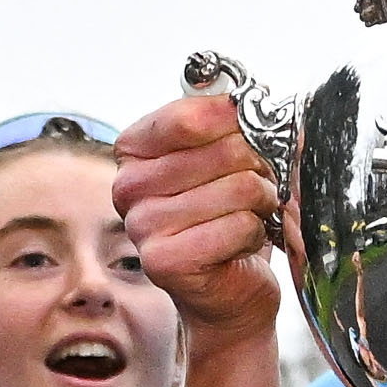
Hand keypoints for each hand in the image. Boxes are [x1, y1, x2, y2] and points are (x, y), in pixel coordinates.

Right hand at [116, 91, 289, 341]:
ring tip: (249, 215)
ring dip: (259, 203)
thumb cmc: (227, 218)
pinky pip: (237, 226)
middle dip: (257, 168)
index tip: (252, 133)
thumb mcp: (225, 157)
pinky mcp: (163, 261)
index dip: (235, 122)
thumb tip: (240, 96)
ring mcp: (141, 225)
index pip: (189, 116)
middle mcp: (127, 186)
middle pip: (223, 151)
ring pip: (237, 188)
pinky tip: (240, 244)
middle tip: (256, 186)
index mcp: (134, 150)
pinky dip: (254, 233)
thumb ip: (226, 119)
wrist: (229, 291)